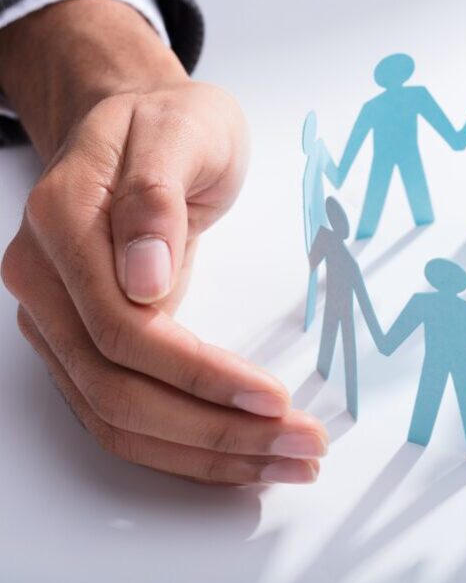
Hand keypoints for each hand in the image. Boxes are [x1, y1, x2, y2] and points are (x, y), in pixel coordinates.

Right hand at [0, 0, 326, 483]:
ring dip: (207, 455)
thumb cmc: (169, 121)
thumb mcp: (181, 130)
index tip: (273, 398)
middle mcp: (45, 282)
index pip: (125, 330)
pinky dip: (184, 445)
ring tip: (288, 461)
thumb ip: (154, 196)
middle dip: (217, 433)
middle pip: (119, 391)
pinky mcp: (83, 344)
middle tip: (303, 447)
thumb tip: (141, 278)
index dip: (200, 374)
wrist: (138, 122)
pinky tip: (242, 456)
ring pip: (118, 418)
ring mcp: (58, 320)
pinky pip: (122, 414)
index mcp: (61, 224)